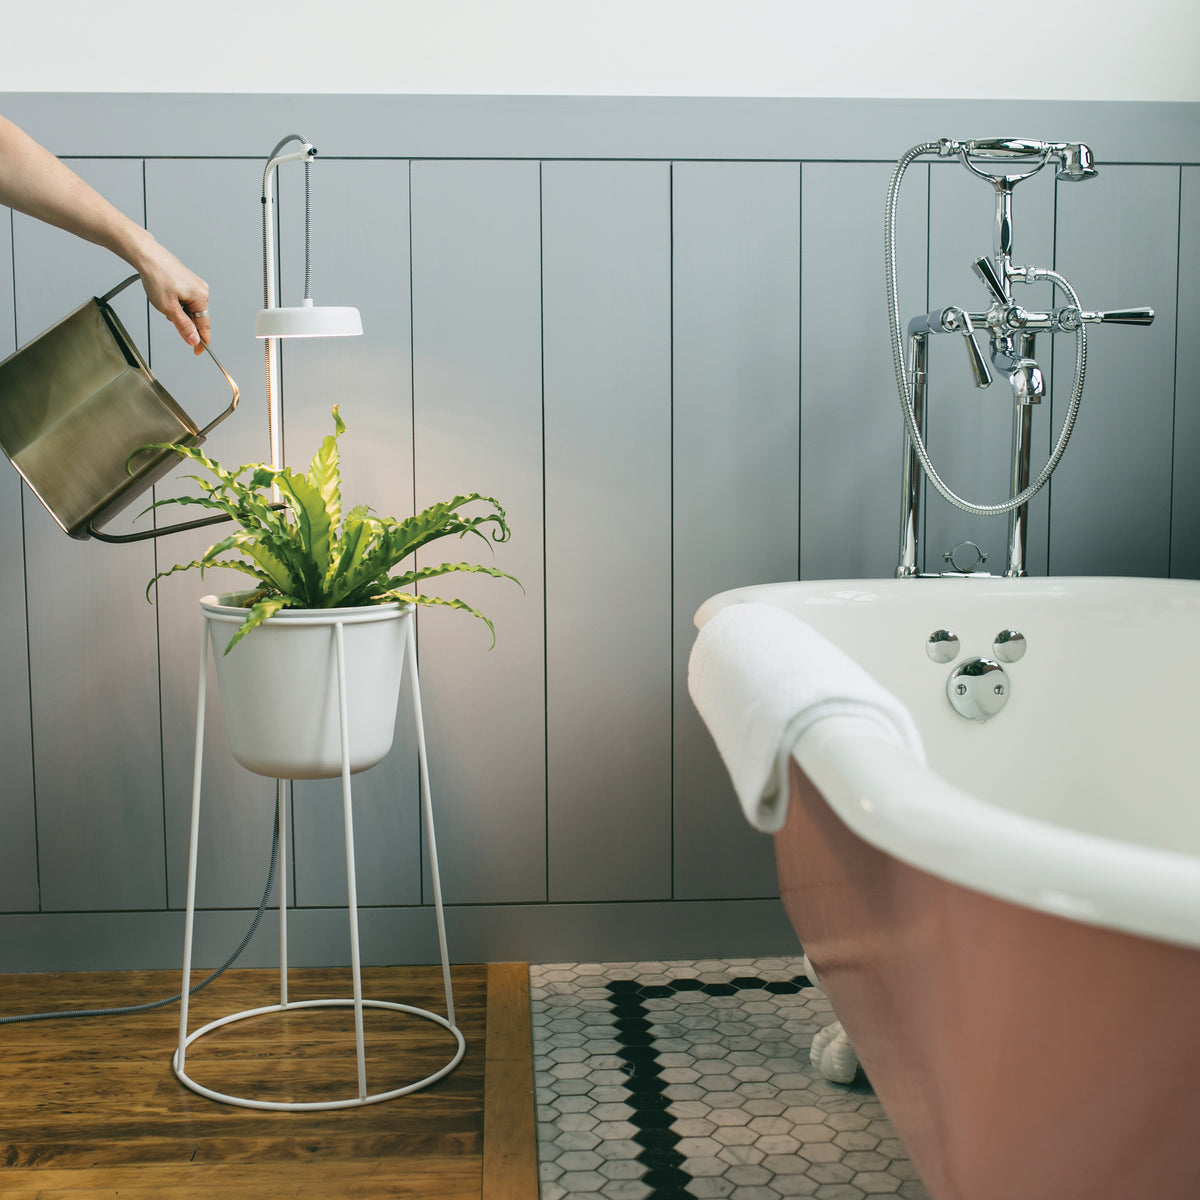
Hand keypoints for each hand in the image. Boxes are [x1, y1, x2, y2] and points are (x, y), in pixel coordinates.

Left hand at [132, 238, 210, 354]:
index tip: (197, 351)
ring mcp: (195, 284)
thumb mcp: (168, 308)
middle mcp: (202, 290)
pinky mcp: (187, 281)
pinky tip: (165, 295)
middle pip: (196, 317)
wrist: (147, 256)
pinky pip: (185, 299)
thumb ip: (183, 326)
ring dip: (177, 311)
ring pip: (189, 308)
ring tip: (163, 300)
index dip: (200, 341)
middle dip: (183, 321)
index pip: (205, 327)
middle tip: (167, 315)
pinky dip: (175, 302)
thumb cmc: (157, 276)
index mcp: (201, 297)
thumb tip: (193, 340)